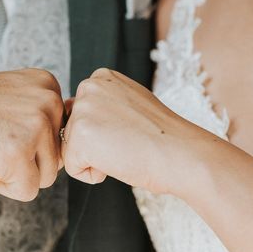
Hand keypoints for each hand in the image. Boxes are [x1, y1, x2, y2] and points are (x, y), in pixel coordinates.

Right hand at [0, 69, 63, 201]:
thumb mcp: (11, 97)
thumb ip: (41, 113)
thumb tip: (67, 142)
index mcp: (47, 84)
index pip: (60, 134)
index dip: (29, 142)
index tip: (1, 128)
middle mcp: (47, 101)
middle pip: (56, 157)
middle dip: (25, 160)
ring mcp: (35, 126)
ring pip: (45, 176)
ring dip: (15, 172)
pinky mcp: (19, 154)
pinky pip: (27, 190)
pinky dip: (3, 185)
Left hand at [62, 68, 215, 195]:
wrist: (181, 154)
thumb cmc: (162, 137)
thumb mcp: (131, 104)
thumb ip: (105, 104)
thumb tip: (84, 116)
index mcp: (101, 77)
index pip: (81, 114)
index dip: (104, 132)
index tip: (130, 130)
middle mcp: (88, 87)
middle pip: (71, 130)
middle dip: (95, 144)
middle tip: (128, 141)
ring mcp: (82, 110)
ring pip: (71, 149)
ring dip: (95, 159)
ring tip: (124, 150)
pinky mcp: (79, 137)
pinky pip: (73, 167)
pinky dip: (93, 174)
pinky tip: (118, 161)